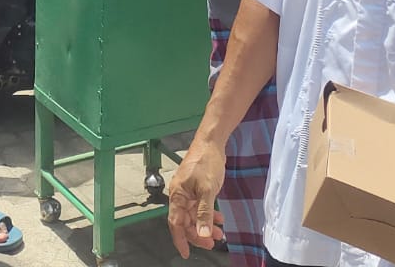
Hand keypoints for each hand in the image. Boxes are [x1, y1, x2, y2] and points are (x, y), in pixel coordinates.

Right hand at [166, 136, 226, 257]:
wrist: (212, 142)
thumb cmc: (206, 161)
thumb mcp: (208, 190)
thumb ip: (204, 213)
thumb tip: (202, 234)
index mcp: (178, 195)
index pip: (175, 223)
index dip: (180, 240)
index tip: (186, 253)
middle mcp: (180, 194)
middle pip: (185, 221)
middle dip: (198, 234)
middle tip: (212, 243)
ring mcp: (189, 191)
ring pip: (194, 215)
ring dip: (205, 225)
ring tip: (219, 233)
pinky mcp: (197, 188)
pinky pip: (200, 206)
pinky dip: (209, 214)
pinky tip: (218, 219)